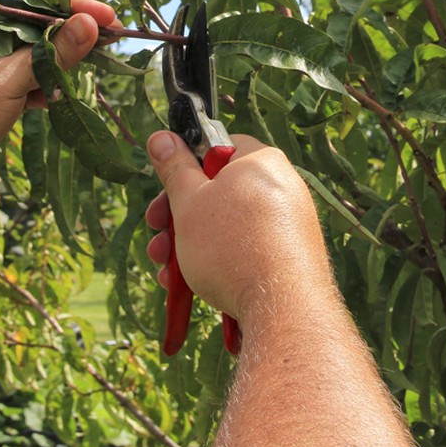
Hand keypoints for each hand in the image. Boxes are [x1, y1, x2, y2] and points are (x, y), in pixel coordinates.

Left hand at [0, 0, 119, 207]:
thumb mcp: (3, 82)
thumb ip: (48, 54)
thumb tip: (88, 23)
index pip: (31, 4)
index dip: (72, 8)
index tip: (108, 17)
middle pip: (32, 30)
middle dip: (70, 36)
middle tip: (110, 41)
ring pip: (26, 60)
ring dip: (56, 65)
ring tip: (90, 68)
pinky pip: (15, 86)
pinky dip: (37, 90)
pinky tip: (53, 100)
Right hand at [144, 132, 333, 328]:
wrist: (282, 309)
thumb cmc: (233, 248)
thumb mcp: (189, 203)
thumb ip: (174, 169)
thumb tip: (162, 137)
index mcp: (261, 161)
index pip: (217, 147)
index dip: (187, 165)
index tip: (166, 187)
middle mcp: (281, 187)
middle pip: (217, 192)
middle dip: (178, 218)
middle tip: (156, 234)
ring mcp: (288, 223)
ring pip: (226, 227)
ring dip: (188, 247)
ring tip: (166, 272)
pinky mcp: (290, 256)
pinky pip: (245, 250)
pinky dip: (216, 263)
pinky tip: (189, 287)